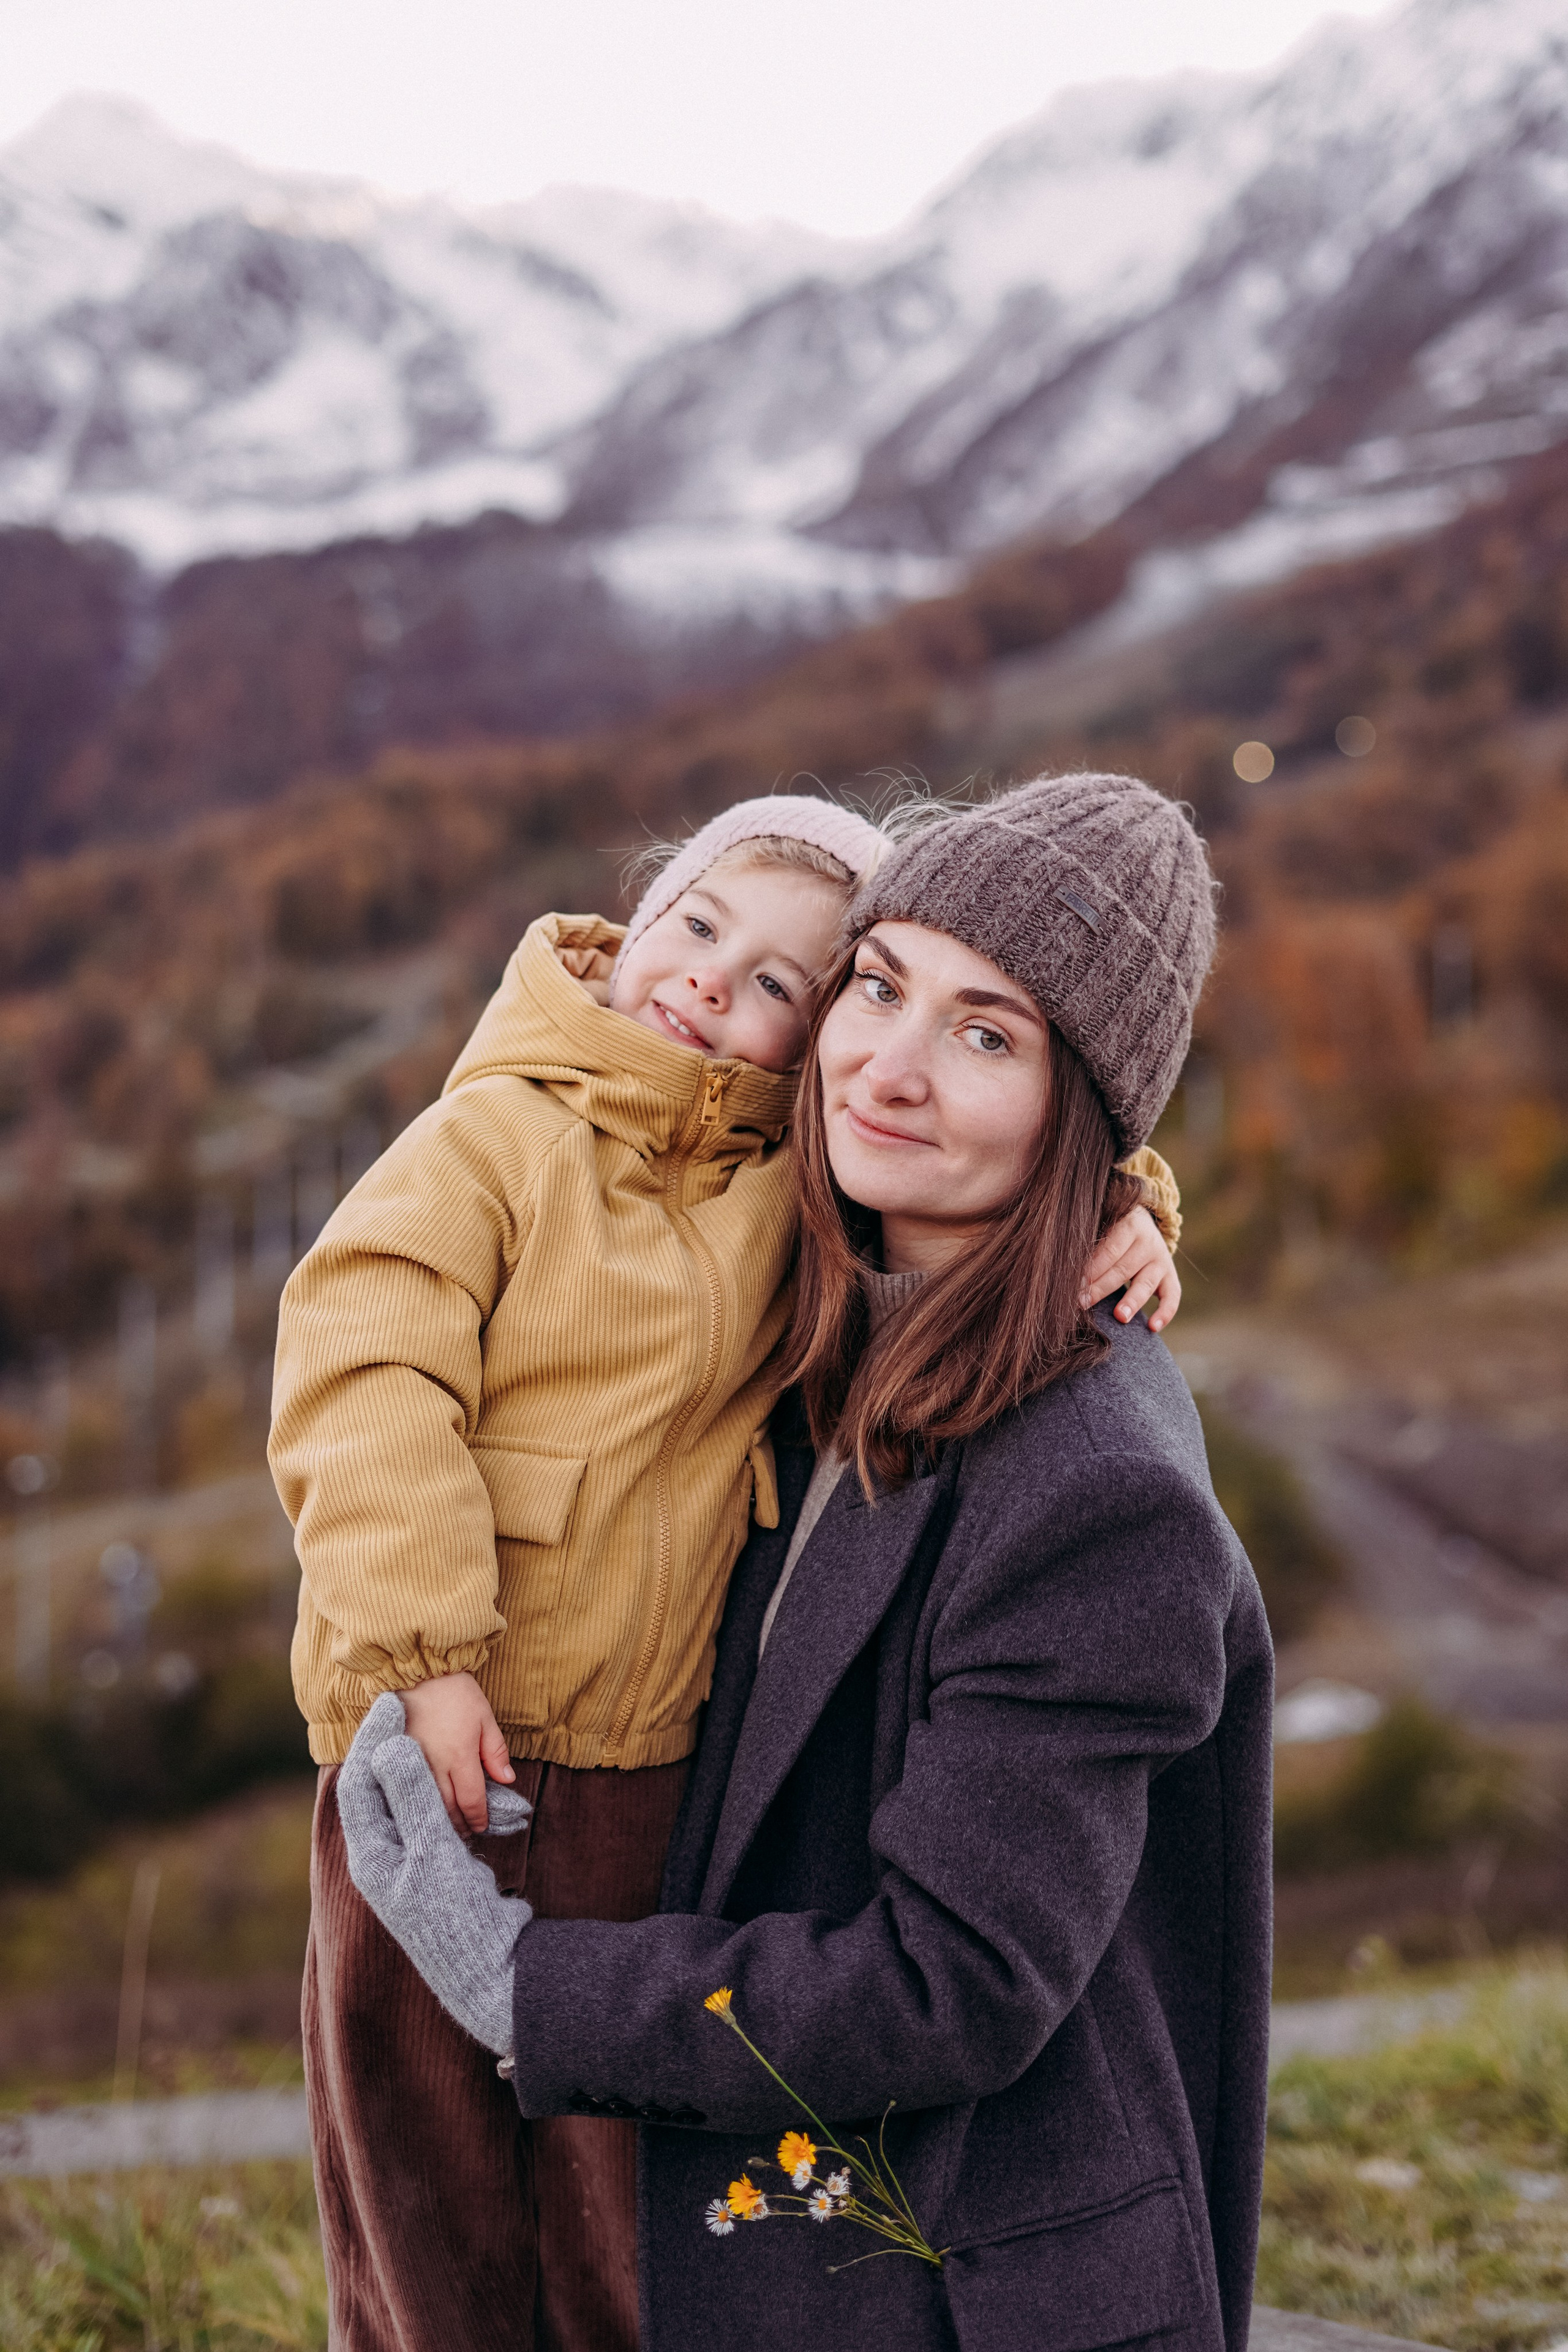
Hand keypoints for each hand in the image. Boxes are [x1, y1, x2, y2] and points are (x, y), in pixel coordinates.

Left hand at [336, 1693, 532, 2054]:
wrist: (491, 1968)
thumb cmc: (457, 1913)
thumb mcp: (433, 1851)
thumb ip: (412, 1797)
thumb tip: (391, 1746)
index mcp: (371, 1855)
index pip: (359, 1783)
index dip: (372, 1739)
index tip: (394, 1703)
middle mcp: (380, 1857)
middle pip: (373, 1788)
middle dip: (383, 1745)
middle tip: (402, 1705)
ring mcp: (404, 1863)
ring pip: (397, 1798)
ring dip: (406, 1763)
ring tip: (420, 1728)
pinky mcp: (430, 1865)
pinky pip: (420, 1813)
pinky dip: (428, 1786)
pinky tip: (442, 1771)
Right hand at [402, 1670, 515, 1833]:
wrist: (418, 1671)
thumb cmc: (455, 1692)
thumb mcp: (484, 1717)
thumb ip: (495, 1751)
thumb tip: (506, 1780)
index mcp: (460, 1757)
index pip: (472, 1801)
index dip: (479, 1819)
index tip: (483, 1826)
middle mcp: (435, 1766)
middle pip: (448, 1810)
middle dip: (460, 1825)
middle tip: (467, 1832)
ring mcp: (412, 1764)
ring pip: (426, 1805)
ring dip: (439, 1820)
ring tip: (448, 1827)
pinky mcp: (395, 1759)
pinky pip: (407, 1791)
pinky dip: (418, 1805)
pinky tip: (423, 1809)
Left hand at [1080, 1205, 1180, 1333]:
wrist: (1139, 1221)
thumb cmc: (1109, 1227)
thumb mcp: (1102, 1224)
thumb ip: (1088, 1241)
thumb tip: (1063, 1267)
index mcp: (1129, 1224)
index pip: (1109, 1251)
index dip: (1090, 1270)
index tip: (1072, 1286)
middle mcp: (1148, 1241)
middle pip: (1123, 1269)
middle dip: (1100, 1289)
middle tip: (1081, 1303)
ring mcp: (1161, 1259)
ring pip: (1146, 1283)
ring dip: (1132, 1302)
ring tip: (1119, 1317)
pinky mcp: (1170, 1275)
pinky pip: (1172, 1295)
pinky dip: (1165, 1313)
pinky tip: (1152, 1327)